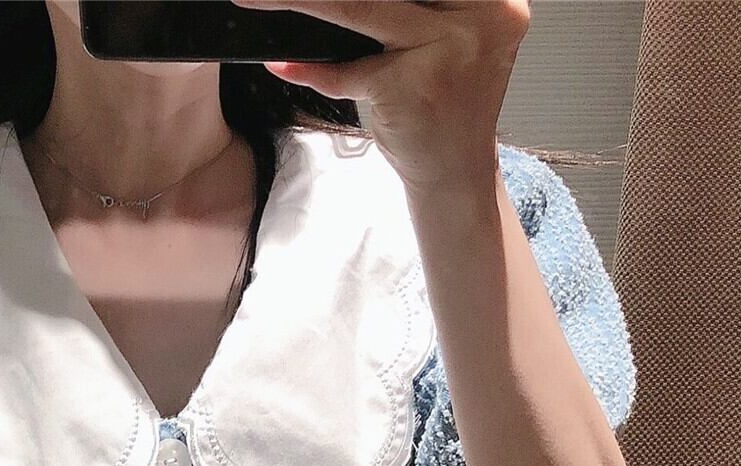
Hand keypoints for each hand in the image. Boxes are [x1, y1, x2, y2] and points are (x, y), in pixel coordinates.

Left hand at [230, 0, 530, 193]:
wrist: (454, 174)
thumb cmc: (442, 102)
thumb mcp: (442, 36)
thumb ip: (411, 6)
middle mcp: (481, 15)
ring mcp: (447, 50)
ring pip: (359, 7)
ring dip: (301, 3)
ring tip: (259, 0)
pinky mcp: (411, 88)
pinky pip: (347, 72)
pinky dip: (311, 71)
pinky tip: (285, 63)